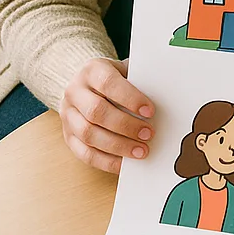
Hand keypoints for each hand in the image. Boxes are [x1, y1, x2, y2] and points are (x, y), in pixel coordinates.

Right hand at [58, 58, 154, 173]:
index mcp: (92, 70)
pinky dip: (106, 161)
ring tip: (141, 151)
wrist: (87, 83)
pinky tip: (124, 164)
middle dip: (125, 126)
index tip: (150, 111)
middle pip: (96, 112)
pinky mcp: (67, 136)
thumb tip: (166, 97)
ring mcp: (67, 115)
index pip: (108, 83)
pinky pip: (84, 153)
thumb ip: (140, 81)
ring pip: (88, 134)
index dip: (130, 98)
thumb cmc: (115, 78)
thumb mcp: (126, 71)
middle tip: (149, 134)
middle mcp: (75, 91)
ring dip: (117, 146)